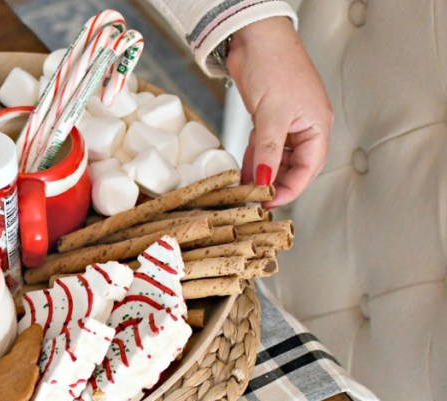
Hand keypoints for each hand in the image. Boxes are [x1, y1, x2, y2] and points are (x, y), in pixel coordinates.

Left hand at [227, 17, 332, 207]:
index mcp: (317, 126)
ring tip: (245, 191)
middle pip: (294, 166)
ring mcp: (286, 123)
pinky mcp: (268, 118)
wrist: (255, 38)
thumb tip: (265, 181)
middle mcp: (305, 127)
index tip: (269, 202)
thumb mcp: (271, 115)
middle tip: (254, 200)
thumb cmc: (274, 66)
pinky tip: (243, 173)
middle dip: (276, 184)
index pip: (309, 168)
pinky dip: (254, 159)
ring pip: (277, 158)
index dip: (290, 188)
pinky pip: (263, 146)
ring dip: (262, 173)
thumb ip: (269, 151)